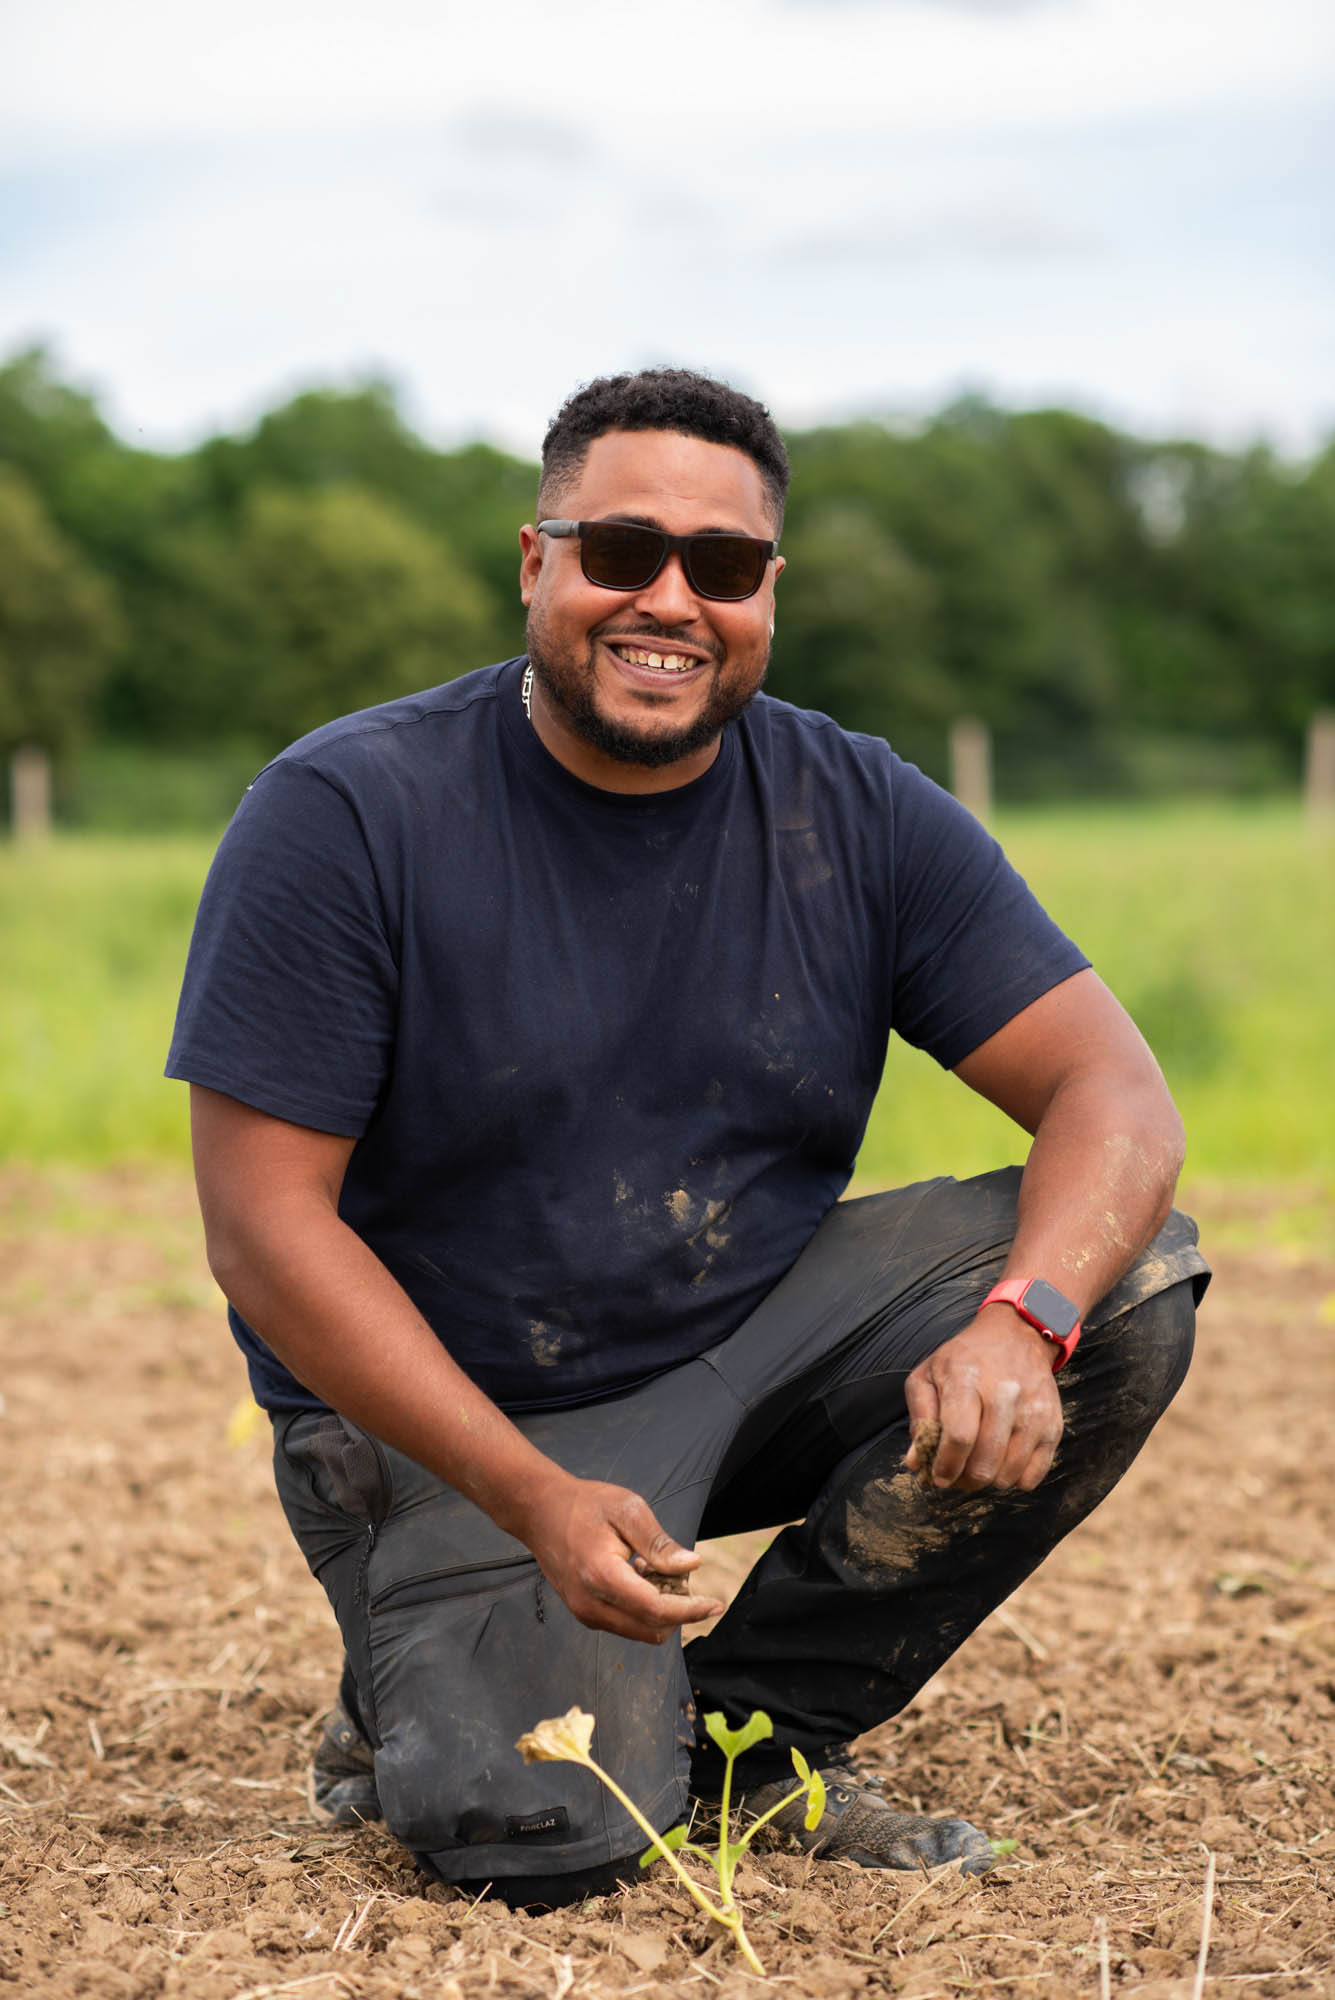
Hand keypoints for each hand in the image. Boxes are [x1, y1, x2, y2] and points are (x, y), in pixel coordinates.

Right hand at [515, 1470, 724, 1643]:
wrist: (539, 1511)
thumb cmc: (584, 1505)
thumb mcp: (627, 1509)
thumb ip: (658, 1542)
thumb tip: (691, 1566)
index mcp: (603, 1577)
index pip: (656, 1611)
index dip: (691, 1611)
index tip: (716, 1604)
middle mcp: (591, 1605)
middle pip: (651, 1630)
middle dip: (677, 1610)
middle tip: (679, 1574)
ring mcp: (585, 1613)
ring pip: (639, 1631)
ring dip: (660, 1611)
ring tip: (655, 1570)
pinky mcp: (584, 1613)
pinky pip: (625, 1623)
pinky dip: (643, 1609)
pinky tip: (640, 1575)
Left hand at [904, 1306, 1063, 1493]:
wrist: (1017, 1336)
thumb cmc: (965, 1359)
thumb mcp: (928, 1374)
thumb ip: (920, 1417)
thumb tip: (915, 1462)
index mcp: (967, 1378)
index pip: (959, 1436)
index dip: (946, 1466)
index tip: (938, 1477)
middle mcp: (1004, 1394)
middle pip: (985, 1462)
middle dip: (965, 1480)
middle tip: (957, 1478)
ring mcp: (1033, 1411)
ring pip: (1009, 1473)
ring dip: (989, 1482)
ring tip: (978, 1468)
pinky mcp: (1053, 1425)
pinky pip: (1034, 1474)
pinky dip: (1015, 1480)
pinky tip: (1003, 1464)